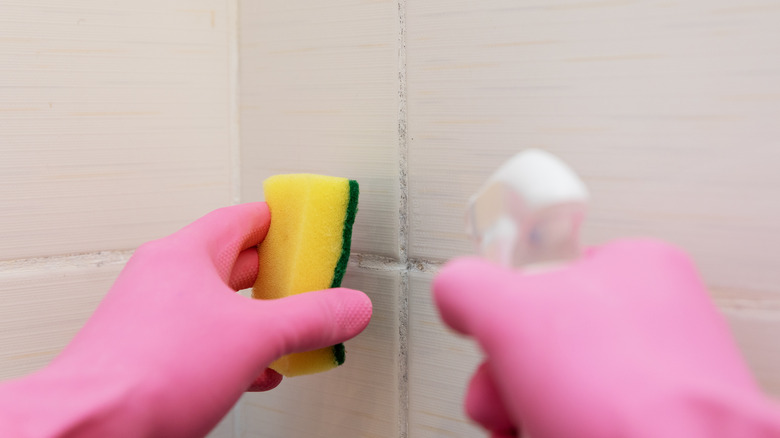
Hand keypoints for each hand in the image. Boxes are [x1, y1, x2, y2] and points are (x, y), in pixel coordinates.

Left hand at [0, 203, 371, 436]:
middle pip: (236, 262)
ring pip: (221, 307)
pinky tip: (259, 370)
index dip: (282, 222)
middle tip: (311, 281)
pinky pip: (206, 342)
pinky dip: (238, 350)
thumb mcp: (253, 338)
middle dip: (278, 276)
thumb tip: (350, 307)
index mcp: (186, 254)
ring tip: (294, 329)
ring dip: (260, 319)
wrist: (88, 428)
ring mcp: (155, 319)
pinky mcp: (151, 357)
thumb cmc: (145, 373)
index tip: (308, 227)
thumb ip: (310, 319)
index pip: (244, 219)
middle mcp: (166, 280)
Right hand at [433, 239, 779, 437]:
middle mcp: (652, 322)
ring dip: (523, 414)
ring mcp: (655, 381)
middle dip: (506, 382)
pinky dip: (551, 432)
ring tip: (535, 428)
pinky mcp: (651, 426)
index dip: (506, 311)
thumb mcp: (513, 314)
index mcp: (635, 269)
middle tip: (507, 398)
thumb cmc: (628, 397)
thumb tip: (452, 291)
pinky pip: (579, 421)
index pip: (542, 274)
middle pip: (540, 342)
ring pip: (555, 391)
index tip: (495, 337)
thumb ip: (468, 286)